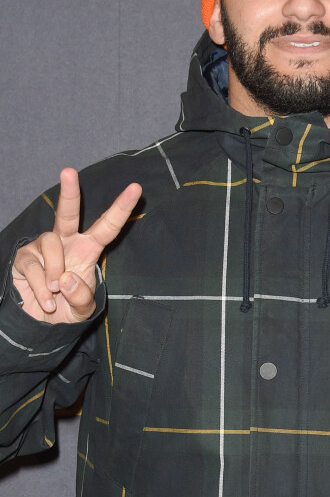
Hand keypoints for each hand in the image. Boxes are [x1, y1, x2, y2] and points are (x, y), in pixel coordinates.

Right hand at [12, 168, 141, 323]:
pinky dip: (42, 287)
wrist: (40, 325)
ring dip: (55, 271)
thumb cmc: (67, 310)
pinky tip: (47, 300)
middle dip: (70, 192)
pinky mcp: (25, 257)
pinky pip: (34, 265)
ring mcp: (43, 248)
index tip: (136, 188)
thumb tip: (65, 279)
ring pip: (51, 244)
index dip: (122, 208)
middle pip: (68, 213)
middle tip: (68, 171)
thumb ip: (82, 298)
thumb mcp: (83, 309)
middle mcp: (66, 242)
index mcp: (88, 249)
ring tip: (56, 293)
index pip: (108, 226)